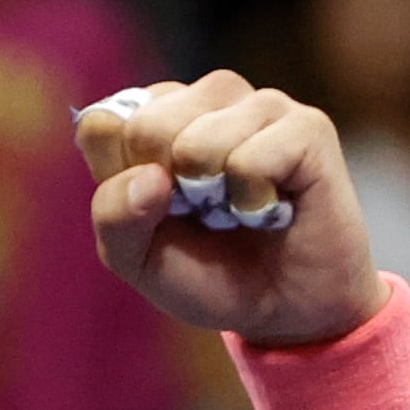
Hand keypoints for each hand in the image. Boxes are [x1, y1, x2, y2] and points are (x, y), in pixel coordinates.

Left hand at [76, 72, 388, 347]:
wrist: (284, 310)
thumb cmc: (209, 275)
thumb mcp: (137, 258)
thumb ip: (115, 216)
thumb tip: (150, 176)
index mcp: (157, 115)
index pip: (102, 124)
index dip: (119, 180)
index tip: (154, 208)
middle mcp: (207, 99)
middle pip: (146, 126)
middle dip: (166, 190)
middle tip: (203, 212)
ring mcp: (260, 106)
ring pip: (198, 141)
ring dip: (212, 198)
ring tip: (239, 209)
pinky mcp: (307, 127)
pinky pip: (250, 160)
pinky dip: (252, 201)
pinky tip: (271, 207)